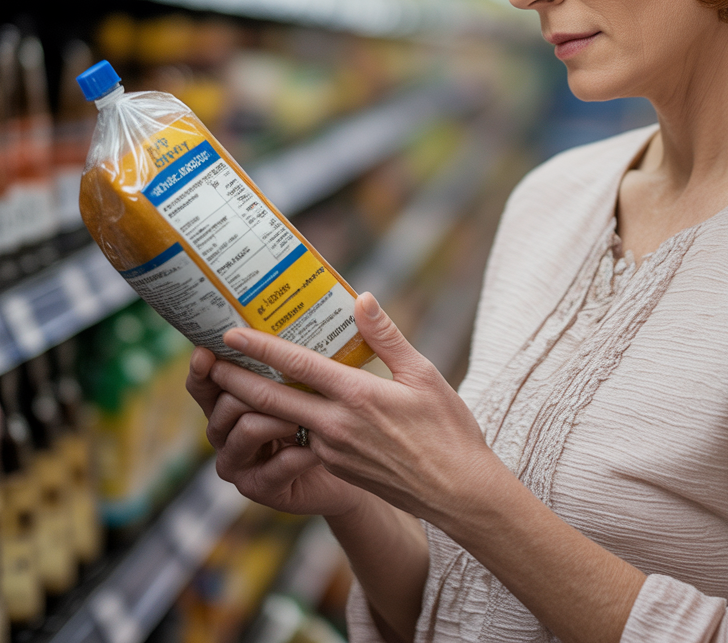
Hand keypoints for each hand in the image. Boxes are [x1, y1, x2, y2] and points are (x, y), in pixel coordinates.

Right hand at [186, 345, 369, 517]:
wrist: (352, 467)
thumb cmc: (337, 415)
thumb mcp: (330, 378)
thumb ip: (335, 342)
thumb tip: (364, 298)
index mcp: (237, 399)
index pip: (208, 382)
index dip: (202, 368)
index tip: (206, 351)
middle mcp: (230, 431)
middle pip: (222, 404)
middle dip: (246, 387)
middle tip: (276, 380)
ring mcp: (241, 462)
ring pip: (244, 430)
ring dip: (274, 419)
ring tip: (302, 415)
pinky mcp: (260, 487)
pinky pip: (270, 468)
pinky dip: (294, 456)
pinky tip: (314, 451)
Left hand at [206, 292, 499, 526]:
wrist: (457, 491)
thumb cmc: (447, 429)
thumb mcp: (423, 374)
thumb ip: (386, 337)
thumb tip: (362, 299)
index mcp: (358, 396)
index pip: (297, 366)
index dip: (261, 347)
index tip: (231, 333)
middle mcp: (337, 425)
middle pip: (271, 398)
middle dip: (235, 380)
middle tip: (208, 362)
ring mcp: (333, 450)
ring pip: (282, 421)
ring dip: (253, 402)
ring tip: (233, 382)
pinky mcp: (336, 467)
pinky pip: (300, 439)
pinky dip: (282, 422)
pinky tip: (278, 409)